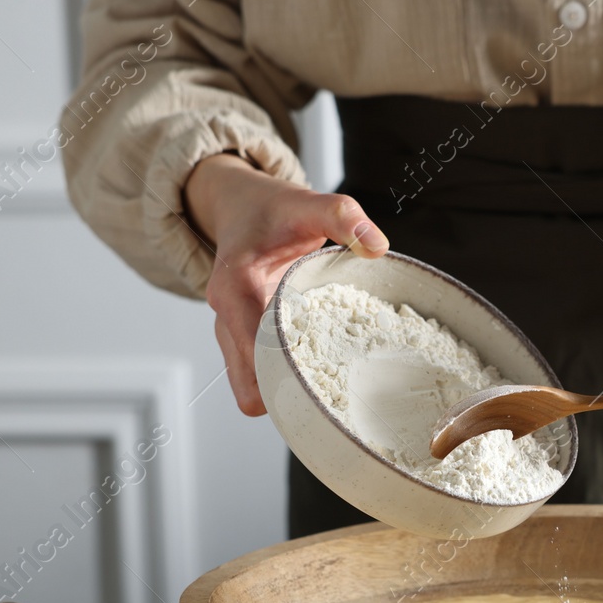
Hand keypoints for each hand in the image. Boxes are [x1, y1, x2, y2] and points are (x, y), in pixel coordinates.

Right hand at [185, 154, 389, 415]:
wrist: (241, 208)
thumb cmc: (271, 210)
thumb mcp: (307, 203)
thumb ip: (342, 217)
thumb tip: (376, 246)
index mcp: (233, 290)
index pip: (251, 352)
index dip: (282, 377)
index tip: (320, 386)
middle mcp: (226, 319)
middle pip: (248, 386)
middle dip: (287, 398)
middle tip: (334, 398)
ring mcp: (233, 335)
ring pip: (252, 388)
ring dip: (287, 392)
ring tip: (332, 390)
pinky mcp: (246, 341)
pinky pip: (262, 376)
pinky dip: (287, 378)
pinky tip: (322, 371)